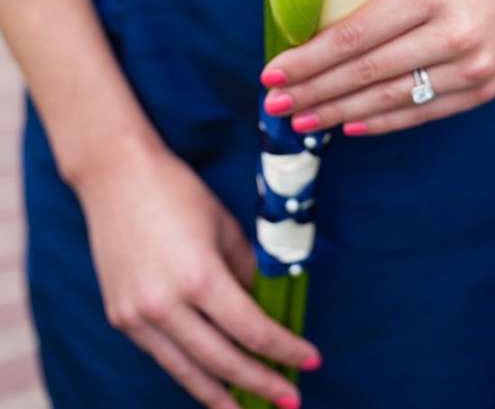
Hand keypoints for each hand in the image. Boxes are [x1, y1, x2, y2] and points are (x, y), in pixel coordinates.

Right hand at [74, 140, 320, 408]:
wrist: (115, 176)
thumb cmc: (177, 192)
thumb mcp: (224, 227)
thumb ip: (245, 272)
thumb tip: (263, 308)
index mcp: (199, 277)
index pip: (252, 330)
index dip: (285, 350)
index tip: (310, 361)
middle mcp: (166, 305)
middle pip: (223, 362)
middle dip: (261, 384)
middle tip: (290, 400)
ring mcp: (138, 316)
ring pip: (188, 372)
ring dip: (222, 396)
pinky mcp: (121, 317)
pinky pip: (163, 356)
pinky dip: (189, 373)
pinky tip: (210, 382)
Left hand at [261, 0, 494, 135]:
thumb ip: (375, 1)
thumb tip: (317, 38)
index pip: (354, 36)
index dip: (309, 59)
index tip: (273, 71)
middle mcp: (454, 34)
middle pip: (366, 72)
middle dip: (313, 91)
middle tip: (275, 102)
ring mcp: (473, 66)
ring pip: (390, 99)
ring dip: (339, 112)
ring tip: (302, 119)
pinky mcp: (484, 89)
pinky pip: (422, 113)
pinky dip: (381, 120)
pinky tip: (348, 124)